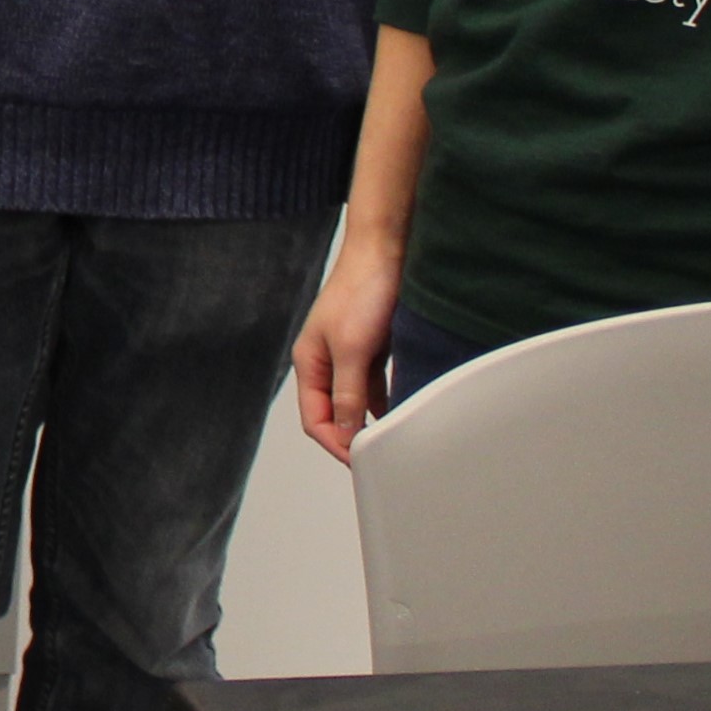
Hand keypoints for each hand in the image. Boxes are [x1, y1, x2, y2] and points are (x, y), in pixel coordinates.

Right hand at [292, 231, 401, 462]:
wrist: (386, 250)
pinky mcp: (370, 346)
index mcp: (309, 363)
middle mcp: (325, 361)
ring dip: (370, 420)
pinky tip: (401, 409)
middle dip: (351, 437)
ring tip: (392, 438)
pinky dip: (385, 400)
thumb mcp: (353, 349)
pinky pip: (374, 385)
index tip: (363, 461)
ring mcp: (348, 354)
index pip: (315, 420)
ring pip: (355, 401)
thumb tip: (345, 433)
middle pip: (333, 414)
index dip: (336, 444)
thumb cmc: (362, 289)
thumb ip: (347, 394)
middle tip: (379, 456)